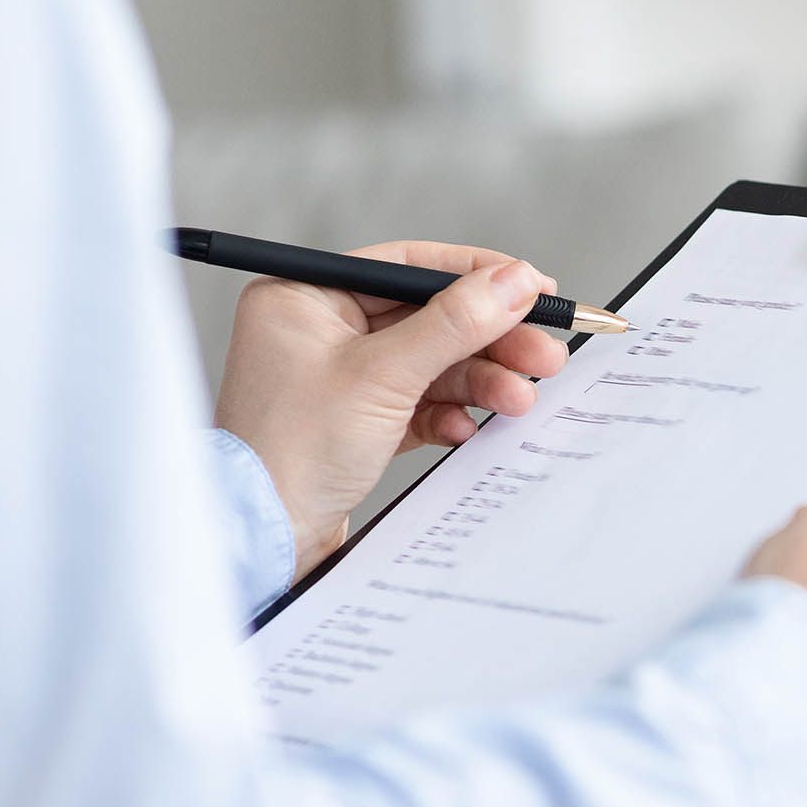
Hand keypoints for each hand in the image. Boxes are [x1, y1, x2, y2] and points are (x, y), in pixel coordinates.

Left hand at [214, 244, 568, 576]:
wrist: (263, 540)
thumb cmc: (293, 452)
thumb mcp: (384, 375)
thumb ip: (455, 323)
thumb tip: (515, 280)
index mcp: (304, 297)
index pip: (406, 266)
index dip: (476, 276)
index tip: (532, 287)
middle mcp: (318, 330)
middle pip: (428, 318)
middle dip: (489, 341)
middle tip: (543, 354)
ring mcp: (338, 377)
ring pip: (431, 363)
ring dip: (479, 381)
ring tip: (519, 400)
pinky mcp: (356, 421)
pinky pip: (419, 402)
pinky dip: (449, 413)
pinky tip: (464, 428)